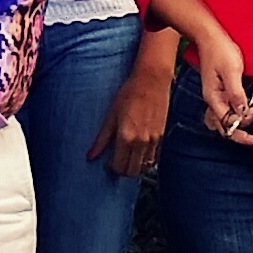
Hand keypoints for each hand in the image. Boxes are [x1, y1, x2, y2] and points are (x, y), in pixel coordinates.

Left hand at [90, 53, 174, 177]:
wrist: (152, 80)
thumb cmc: (129, 94)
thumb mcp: (110, 115)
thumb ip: (101, 139)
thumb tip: (90, 156)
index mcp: (126, 138)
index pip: (119, 167)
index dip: (111, 168)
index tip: (107, 163)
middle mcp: (141, 142)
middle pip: (132, 172)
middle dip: (123, 170)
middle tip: (116, 162)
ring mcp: (153, 141)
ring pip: (145, 168)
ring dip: (135, 166)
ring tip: (127, 157)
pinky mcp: (162, 137)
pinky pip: (154, 158)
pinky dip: (146, 160)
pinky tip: (138, 151)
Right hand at [192, 37, 252, 149]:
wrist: (210, 37)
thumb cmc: (219, 50)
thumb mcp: (232, 71)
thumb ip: (237, 94)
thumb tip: (242, 113)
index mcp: (213, 98)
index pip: (227, 126)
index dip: (244, 133)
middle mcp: (213, 101)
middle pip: (225, 128)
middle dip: (242, 135)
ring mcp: (215, 96)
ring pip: (225, 122)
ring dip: (239, 126)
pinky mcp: (220, 91)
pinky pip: (226, 111)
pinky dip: (237, 116)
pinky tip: (246, 112)